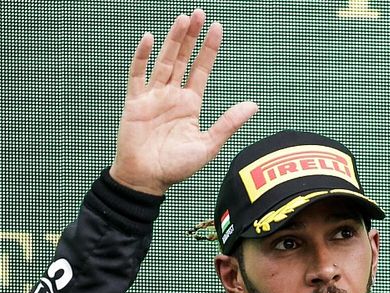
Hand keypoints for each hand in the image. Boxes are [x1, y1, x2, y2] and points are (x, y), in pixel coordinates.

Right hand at [109, 10, 257, 195]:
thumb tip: (254, 105)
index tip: (217, 28)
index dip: (209, 49)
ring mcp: (153, 97)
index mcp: (190, 105)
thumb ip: (228, 123)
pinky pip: (138, 75)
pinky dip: (143, 57)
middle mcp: (172, 96)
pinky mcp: (135, 102)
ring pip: (164, 62)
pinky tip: (151, 40)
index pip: (201, 70)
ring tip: (183, 19)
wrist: (146, 180)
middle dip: (191, 37)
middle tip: (199, 13)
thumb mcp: (208, 145)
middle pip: (183, 59)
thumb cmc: (176, 168)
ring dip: (173, 40)